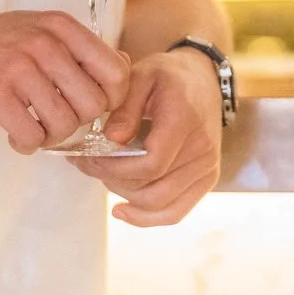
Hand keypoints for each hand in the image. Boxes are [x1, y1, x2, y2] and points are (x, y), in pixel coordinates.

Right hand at [0, 10, 129, 155]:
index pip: (116, 73)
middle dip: (79, 122)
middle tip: (56, 119)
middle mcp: (45, 43)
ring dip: (51, 135)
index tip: (89, 106)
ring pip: (66, 124)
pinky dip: (26, 144)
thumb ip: (76, 48)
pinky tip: (15, 134)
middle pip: (94, 105)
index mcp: (61, 27)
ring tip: (33, 126)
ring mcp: (19, 68)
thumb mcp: (37, 28)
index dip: (111, 100)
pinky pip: (32, 136)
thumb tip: (123, 68)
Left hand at [74, 48, 224, 225]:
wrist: (203, 80)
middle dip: (112, 182)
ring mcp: (207, 167)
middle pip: (153, 188)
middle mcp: (202, 149)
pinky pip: (175, 212)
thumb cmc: (168, 76)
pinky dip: (146, 218)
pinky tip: (121, 211)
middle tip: (86, 164)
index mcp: (185, 119)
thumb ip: (126, 107)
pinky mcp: (206, 180)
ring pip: (160, 204)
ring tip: (102, 176)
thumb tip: (112, 139)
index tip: (87, 157)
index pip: (151, 163)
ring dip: (124, 196)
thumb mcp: (141, 76)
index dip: (114, 168)